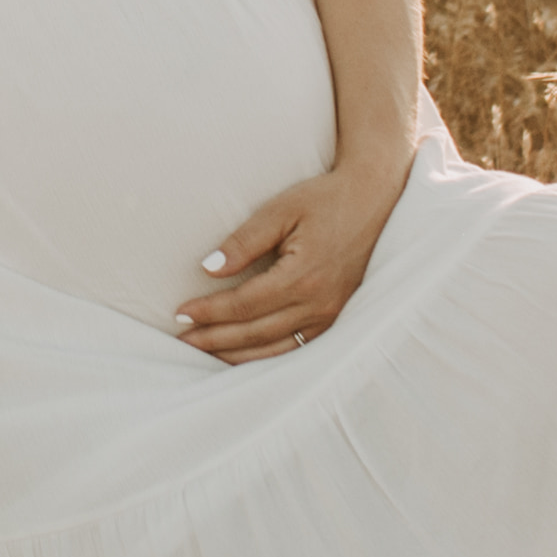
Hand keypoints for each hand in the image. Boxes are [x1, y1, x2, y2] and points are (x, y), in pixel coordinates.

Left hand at [175, 133, 416, 361]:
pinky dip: (267, 356)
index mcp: (302, 277)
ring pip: (275, 349)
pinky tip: (245, 356)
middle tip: (182, 340)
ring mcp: (331, 316)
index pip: (243, 304)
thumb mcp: (282, 210)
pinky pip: (298, 348)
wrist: (376, 201)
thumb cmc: (326, 199)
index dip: (209, 311)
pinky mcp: (338, 318)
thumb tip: (208, 268)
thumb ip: (244, 241)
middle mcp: (318, 304)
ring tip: (204, 353)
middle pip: (255, 332)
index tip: (180, 313)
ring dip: (237, 355)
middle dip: (214, 339)